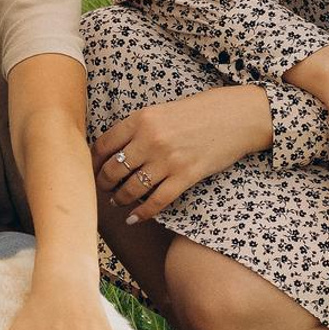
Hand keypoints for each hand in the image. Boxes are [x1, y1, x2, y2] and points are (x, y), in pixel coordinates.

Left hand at [91, 86, 270, 225]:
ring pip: (132, 189)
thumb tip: (114, 150)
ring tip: (117, 201)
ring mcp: (168, 159)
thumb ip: (139, 127)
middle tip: (103, 188)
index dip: (93, 161)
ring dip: (120, 199)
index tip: (91, 169)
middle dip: (104, 183)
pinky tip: (134, 219)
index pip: (104, 144)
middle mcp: (150, 139)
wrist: (237, 116)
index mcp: (141, 118)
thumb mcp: (162, 110)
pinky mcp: (186, 176)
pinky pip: (156, 201)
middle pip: (113, 170)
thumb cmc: (199, 111)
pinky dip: (142, 213)